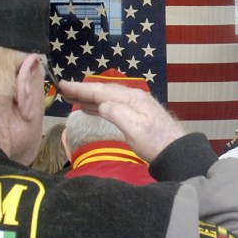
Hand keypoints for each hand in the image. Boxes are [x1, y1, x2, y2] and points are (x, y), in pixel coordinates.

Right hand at [58, 80, 184, 161]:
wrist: (176, 152)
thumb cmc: (155, 142)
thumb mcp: (135, 128)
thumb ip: (117, 113)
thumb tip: (101, 105)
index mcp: (131, 98)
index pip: (101, 90)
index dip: (81, 88)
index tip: (62, 85)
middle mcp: (133, 97)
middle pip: (103, 91)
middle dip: (82, 91)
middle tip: (61, 89)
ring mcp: (135, 106)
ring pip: (106, 98)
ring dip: (88, 98)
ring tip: (71, 98)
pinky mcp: (136, 116)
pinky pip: (112, 106)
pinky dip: (98, 105)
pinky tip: (90, 108)